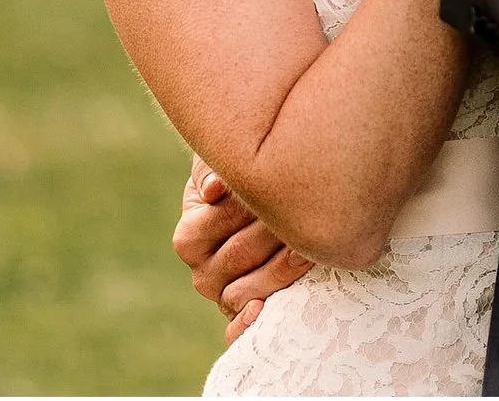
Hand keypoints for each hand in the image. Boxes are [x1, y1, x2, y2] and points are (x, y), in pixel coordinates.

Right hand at [173, 154, 312, 341]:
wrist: (276, 209)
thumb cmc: (246, 183)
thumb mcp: (227, 168)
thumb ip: (214, 172)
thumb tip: (215, 189)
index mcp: (191, 236)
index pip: (213, 223)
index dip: (245, 206)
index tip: (276, 190)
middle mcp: (203, 271)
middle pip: (236, 256)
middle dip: (272, 233)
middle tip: (304, 215)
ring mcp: (223, 295)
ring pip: (241, 293)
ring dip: (278, 270)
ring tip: (307, 249)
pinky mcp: (244, 314)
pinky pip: (237, 330)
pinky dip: (246, 323)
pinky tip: (264, 308)